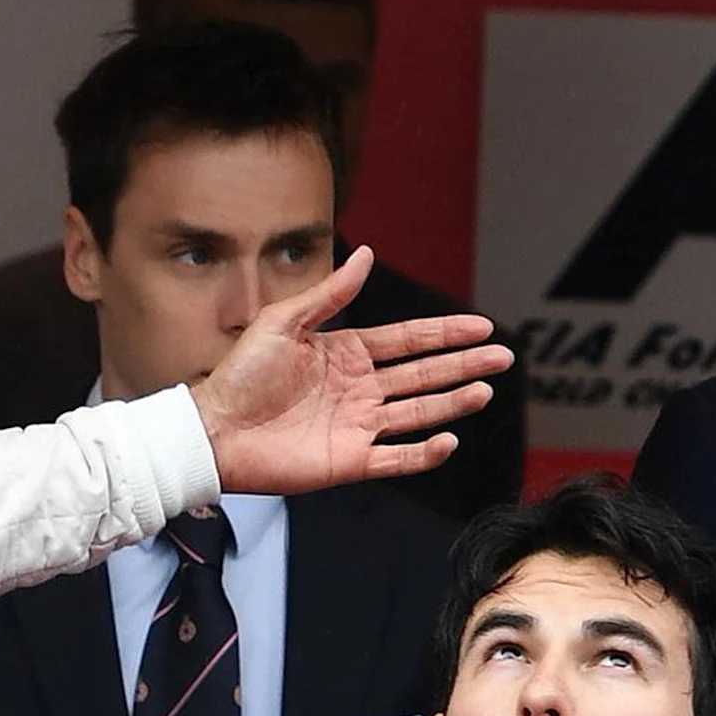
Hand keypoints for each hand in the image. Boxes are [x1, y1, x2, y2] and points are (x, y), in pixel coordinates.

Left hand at [189, 247, 511, 494]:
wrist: (213, 430)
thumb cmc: (238, 376)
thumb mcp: (283, 323)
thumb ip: (329, 294)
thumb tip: (366, 255)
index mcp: (345, 354)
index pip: (407, 341)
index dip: (445, 333)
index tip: (481, 327)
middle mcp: (358, 389)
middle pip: (423, 375)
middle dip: (463, 365)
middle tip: (502, 357)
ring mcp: (357, 425)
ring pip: (418, 413)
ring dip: (452, 402)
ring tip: (484, 390)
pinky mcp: (349, 460)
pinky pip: (396, 458)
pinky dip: (424, 452)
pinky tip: (448, 438)